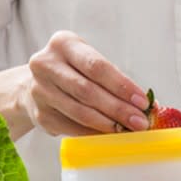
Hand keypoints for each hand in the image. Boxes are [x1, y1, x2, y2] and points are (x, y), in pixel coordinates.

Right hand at [24, 31, 149, 135]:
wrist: (31, 84)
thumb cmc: (72, 71)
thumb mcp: (87, 61)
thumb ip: (113, 79)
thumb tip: (149, 105)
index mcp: (63, 44)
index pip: (97, 66)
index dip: (121, 85)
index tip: (143, 101)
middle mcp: (46, 65)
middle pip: (88, 91)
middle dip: (118, 109)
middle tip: (140, 122)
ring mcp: (39, 91)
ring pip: (80, 112)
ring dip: (108, 124)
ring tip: (128, 130)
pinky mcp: (40, 114)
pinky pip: (72, 127)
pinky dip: (93, 134)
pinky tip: (110, 136)